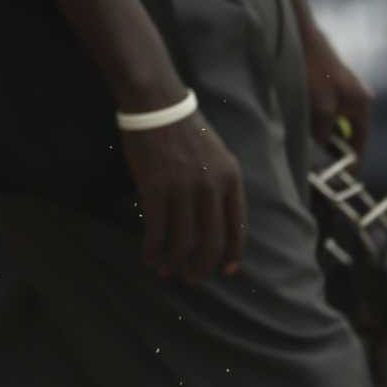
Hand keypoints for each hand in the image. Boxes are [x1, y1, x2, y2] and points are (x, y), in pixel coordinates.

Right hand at [120, 113, 246, 281]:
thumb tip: (221, 223)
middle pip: (211, 240)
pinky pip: (156, 228)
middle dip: (202, 265)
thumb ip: (223, 188)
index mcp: (231, 181)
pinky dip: (152, 248)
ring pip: (183, 240)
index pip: (237, 228)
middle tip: (194, 280)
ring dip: (175, 262)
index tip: (227, 270)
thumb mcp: (219, 158)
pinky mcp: (154, 188)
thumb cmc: (188, 133)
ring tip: (168, 273)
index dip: (232, 253)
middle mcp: (211, 188)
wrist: (158, 106)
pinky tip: (149, 258)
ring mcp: (183, 189)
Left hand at [304, 26, 373, 154]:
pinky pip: (326, 109)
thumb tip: (321, 153)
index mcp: (362, 105)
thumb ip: (324, 133)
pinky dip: (316, 119)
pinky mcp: (329, 81)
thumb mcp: (320, 108)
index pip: (360, 143)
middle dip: (334, 148)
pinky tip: (300, 120)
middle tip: (317, 163)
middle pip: (348, 133)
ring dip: (322, 132)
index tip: (338, 178)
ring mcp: (344, 89)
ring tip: (305, 143)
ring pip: (335, 121)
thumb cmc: (313, 70)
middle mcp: (358, 97)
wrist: (300, 33)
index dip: (350, 162)